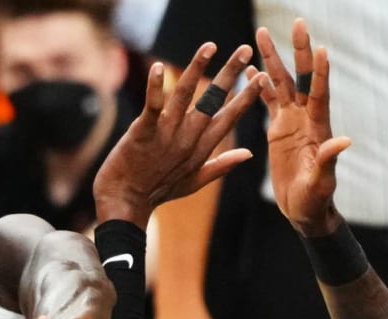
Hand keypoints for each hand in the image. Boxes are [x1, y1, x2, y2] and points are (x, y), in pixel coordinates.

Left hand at [93, 42, 264, 227]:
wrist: (124, 202)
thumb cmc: (158, 191)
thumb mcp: (195, 181)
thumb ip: (222, 165)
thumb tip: (249, 153)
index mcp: (201, 148)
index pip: (229, 117)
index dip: (246, 97)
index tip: (262, 77)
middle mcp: (188, 139)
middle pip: (213, 101)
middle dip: (230, 74)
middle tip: (246, 49)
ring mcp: (166, 135)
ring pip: (185, 96)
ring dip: (197, 68)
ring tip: (210, 47)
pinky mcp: (142, 133)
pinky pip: (151, 107)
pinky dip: (155, 87)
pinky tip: (158, 68)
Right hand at [258, 20, 350, 236]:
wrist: (304, 209)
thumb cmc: (315, 200)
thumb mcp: (322, 183)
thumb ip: (329, 161)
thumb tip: (344, 141)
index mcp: (317, 128)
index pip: (319, 94)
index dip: (321, 73)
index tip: (321, 49)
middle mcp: (305, 118)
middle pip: (302, 78)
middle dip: (299, 50)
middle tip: (298, 22)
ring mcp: (291, 122)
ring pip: (281, 84)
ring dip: (272, 60)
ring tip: (261, 34)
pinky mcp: (278, 129)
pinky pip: (267, 102)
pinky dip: (258, 85)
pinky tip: (250, 69)